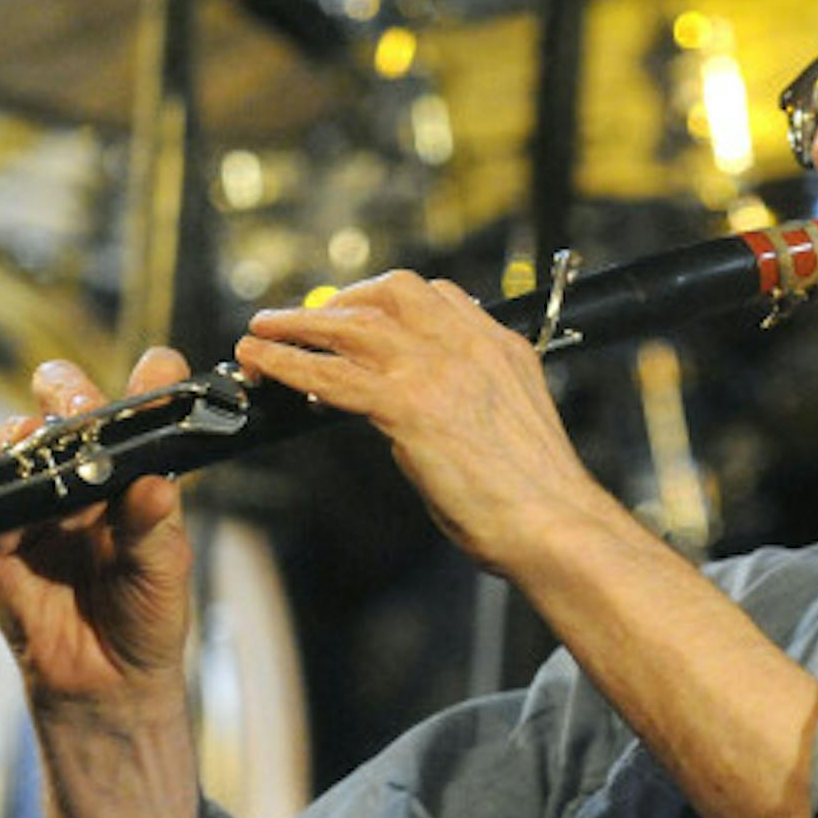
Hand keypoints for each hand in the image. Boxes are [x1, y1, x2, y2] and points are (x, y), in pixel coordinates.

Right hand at [0, 350, 194, 717]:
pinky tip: (10, 496)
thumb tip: (153, 486)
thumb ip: (153, 526)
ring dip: (30, 437)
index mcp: (136, 472)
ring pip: (23, 445)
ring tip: (41, 442)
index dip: (150, 384)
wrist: (104, 682)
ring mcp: (40, 501)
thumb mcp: (163, 570)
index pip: (144, 413)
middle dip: (70, 389)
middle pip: (71, 406)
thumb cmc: (147, 615)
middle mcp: (87, 475)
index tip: (159, 367)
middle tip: (79, 399)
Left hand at [234, 271, 608, 575]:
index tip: (359, 318)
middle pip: (388, 293)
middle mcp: (468, 345)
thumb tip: (419, 417)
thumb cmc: (538, 495)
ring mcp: (436, 370)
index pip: (436, 296)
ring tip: (262, 330)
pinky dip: (287, 363)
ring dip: (297, 324)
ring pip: (350, 325)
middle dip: (339, 301)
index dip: (386, 302)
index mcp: (498, 346)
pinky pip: (330, 373)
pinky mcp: (408, 406)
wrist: (554, 523)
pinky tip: (262, 364)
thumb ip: (468, 402)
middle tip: (304, 319)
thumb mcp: (508, 424)